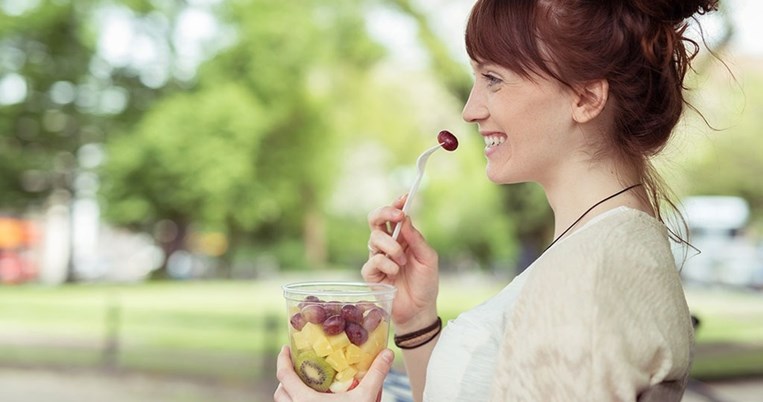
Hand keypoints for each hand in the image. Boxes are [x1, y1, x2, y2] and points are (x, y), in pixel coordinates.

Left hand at [274, 346, 393, 401]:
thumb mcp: (365, 398)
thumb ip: (376, 374)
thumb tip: (388, 353)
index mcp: (304, 401)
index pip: (283, 375)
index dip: (282, 359)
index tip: (285, 348)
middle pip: (280, 392)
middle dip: (286, 378)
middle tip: (299, 367)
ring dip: (290, 394)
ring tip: (306, 385)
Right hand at [362, 195, 438, 331]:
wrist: (419, 310)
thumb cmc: (425, 284)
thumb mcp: (428, 259)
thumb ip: (417, 239)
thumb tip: (405, 219)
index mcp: (402, 238)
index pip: (394, 216)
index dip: (396, 204)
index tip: (404, 198)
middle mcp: (387, 245)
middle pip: (375, 220)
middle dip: (385, 213)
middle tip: (398, 217)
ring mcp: (377, 258)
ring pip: (374, 238)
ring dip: (391, 247)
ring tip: (402, 261)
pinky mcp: (370, 273)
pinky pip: (373, 260)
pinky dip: (386, 264)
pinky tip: (395, 273)